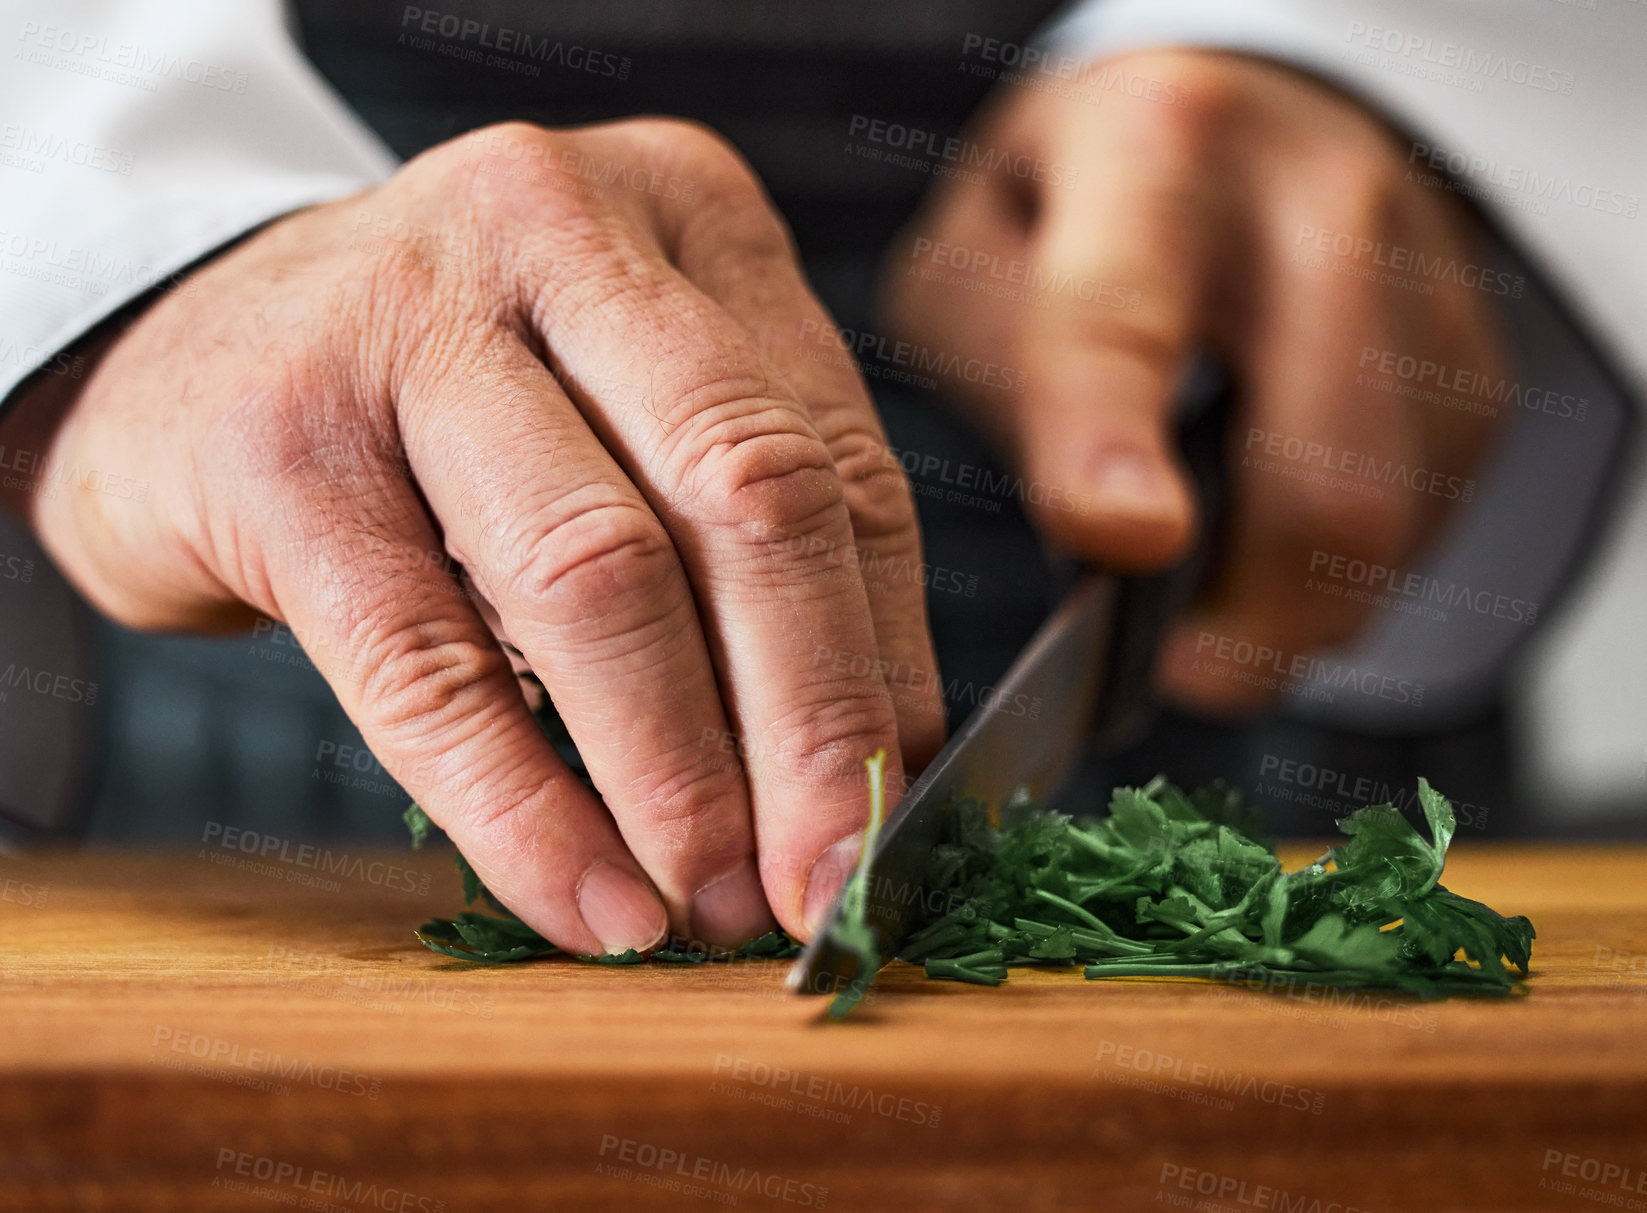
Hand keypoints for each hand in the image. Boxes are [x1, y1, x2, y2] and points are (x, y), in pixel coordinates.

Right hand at [6, 120, 942, 949]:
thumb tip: (874, 764)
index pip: (836, 461)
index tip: (896, 813)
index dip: (883, 660)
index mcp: (687, 215)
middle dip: (809, 720)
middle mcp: (560, 228)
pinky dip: (521, 807)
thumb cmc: (453, 407)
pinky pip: (428, 662)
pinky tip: (584, 900)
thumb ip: (746, 546)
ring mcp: (407, 315)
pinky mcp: (280, 439)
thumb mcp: (623, 418)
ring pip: (596, 573)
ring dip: (677, 773)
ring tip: (712, 904)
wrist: (184, 353)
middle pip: (747, 494)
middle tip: (832, 881)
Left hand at [882, 50, 1505, 711]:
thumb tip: (1095, 536)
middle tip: (1176, 672)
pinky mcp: (1476, 374)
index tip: (1123, 541)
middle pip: (1322, 474)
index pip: (1120, 319)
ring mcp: (1422, 290)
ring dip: (1290, 616)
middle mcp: (1315, 205)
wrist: (1254, 124)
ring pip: (1388, 531)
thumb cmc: (1086, 202)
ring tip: (1211, 602)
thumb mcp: (979, 245)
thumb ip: (999, 372)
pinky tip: (1269, 538)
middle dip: (1248, 620)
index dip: (1112, 442)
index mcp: (1152, 152)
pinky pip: (1422, 534)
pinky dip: (1336, 579)